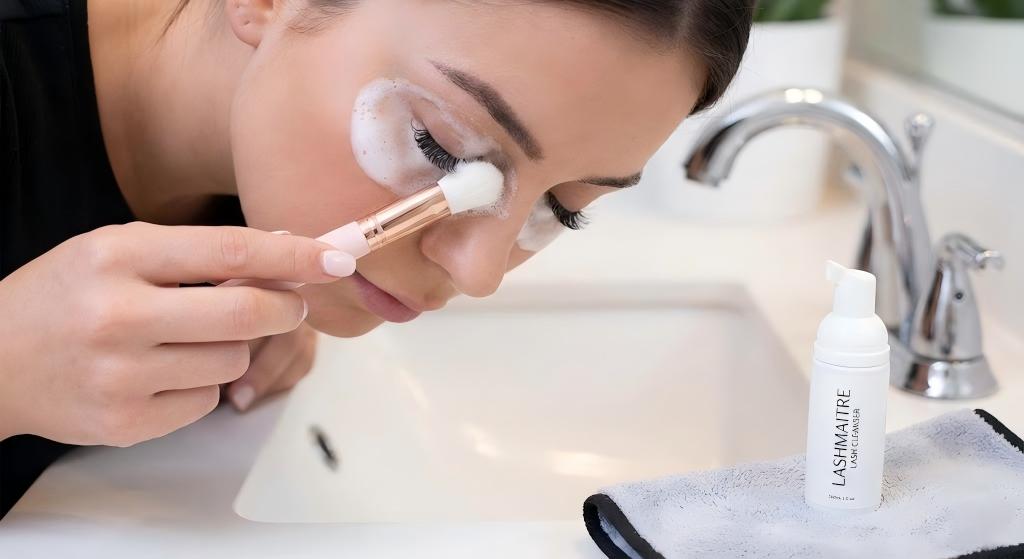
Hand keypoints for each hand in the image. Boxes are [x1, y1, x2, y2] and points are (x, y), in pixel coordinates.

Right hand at [0, 222, 354, 445]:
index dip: (294, 256)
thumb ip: (195, 254)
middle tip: (290, 304)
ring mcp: (121, 375)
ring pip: (233, 361)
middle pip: (246, 314)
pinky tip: (163, 373)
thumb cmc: (64, 297)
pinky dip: (201, 386)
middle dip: (285, 307)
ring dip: (233, 348)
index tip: (336, 257)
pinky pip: (206, 402)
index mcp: (118, 257)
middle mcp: (118, 315)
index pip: (231, 251)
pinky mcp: (125, 422)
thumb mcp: (117, 252)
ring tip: (189, 338)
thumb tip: (283, 254)